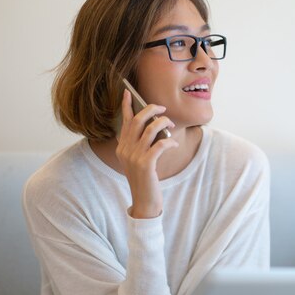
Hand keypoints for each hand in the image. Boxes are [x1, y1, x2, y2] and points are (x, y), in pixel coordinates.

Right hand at [116, 90, 177, 218]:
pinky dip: (169, 141)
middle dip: (151, 110)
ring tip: (170, 124)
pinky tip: (173, 143)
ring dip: (163, 123)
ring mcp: (134, 157)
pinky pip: (160, 144)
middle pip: (137, 121)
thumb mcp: (139, 159)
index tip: (128, 92)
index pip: (124, 122)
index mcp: (121, 147)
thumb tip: (155, 125)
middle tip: (162, 108)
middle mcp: (125, 150)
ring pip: (150, 130)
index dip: (126, 106)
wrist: (144, 201)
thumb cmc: (145, 179)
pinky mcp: (145, 165)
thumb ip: (142, 143)